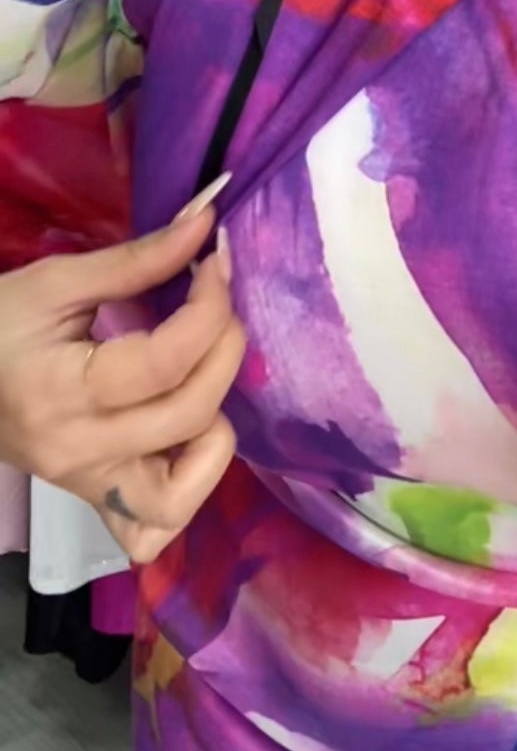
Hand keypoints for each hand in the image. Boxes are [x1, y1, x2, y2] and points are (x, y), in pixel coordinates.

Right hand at [0, 202, 244, 563]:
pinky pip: (150, 531)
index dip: (210, 305)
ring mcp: (85, 485)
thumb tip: (207, 219)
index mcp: (62, 392)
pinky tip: (186, 436)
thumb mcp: (57, 281)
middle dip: (225, 348)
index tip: (215, 261)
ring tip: (198, 377)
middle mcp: (78, 452)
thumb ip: (138, 258)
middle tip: (217, 306)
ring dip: (212, 432)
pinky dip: (185, 489)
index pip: (166, 360)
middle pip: (189, 416)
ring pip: (179, 499)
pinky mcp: (92, 501)